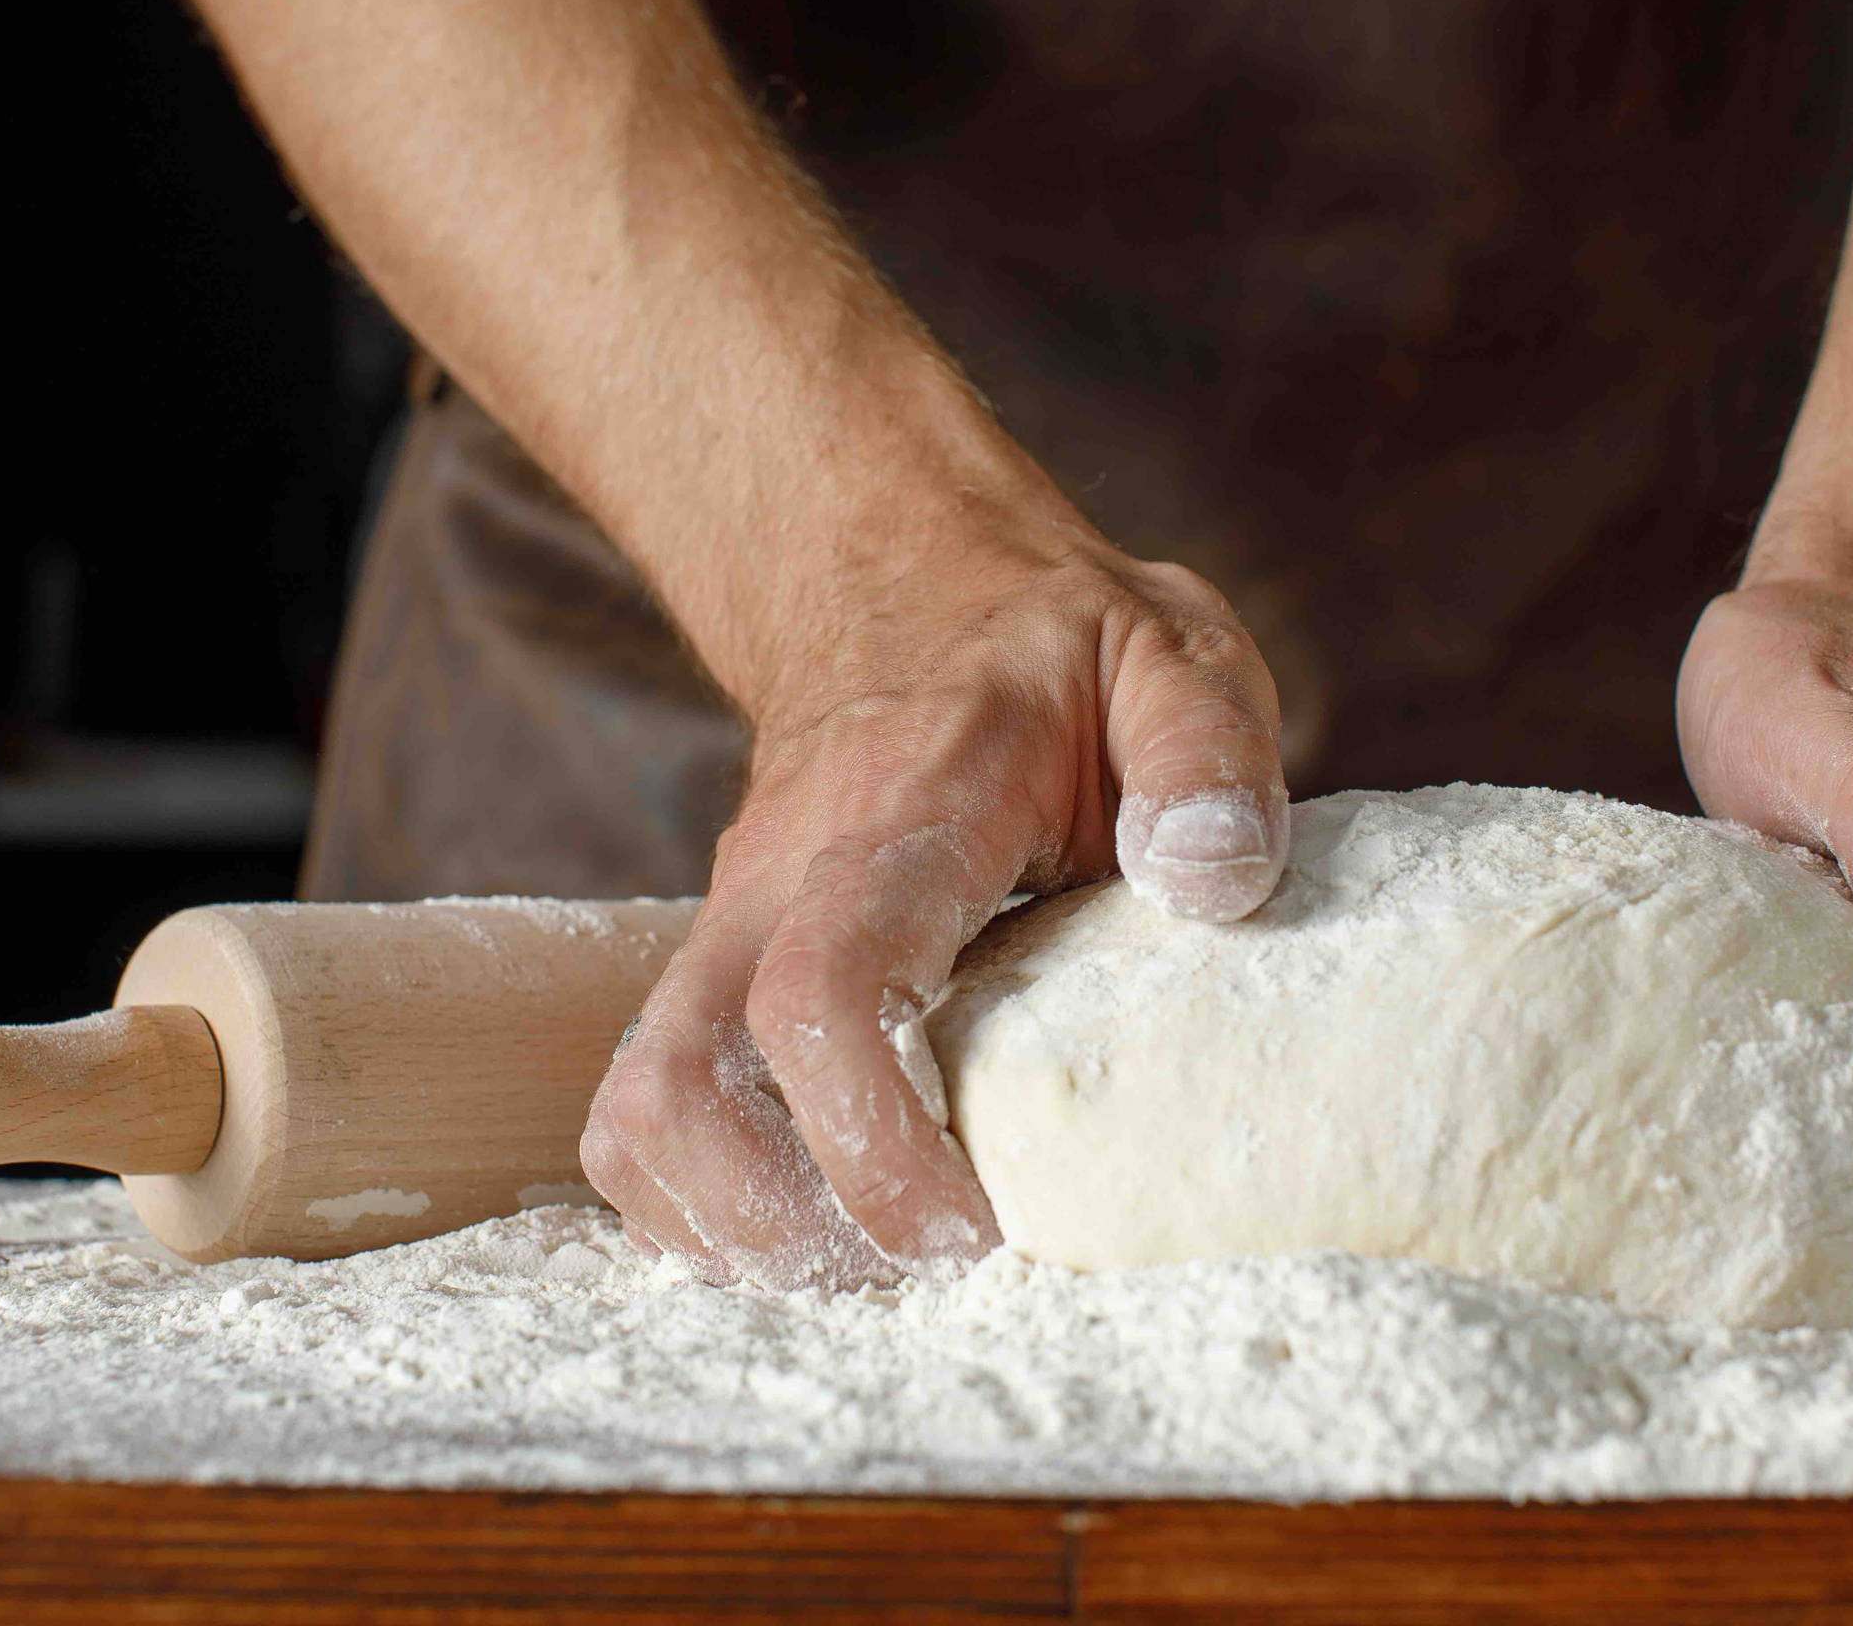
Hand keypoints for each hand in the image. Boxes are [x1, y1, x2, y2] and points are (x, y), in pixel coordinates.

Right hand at [579, 537, 1290, 1287]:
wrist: (906, 580)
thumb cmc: (1056, 651)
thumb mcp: (1174, 659)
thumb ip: (1208, 755)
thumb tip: (1211, 882)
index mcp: (903, 810)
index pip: (821, 991)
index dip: (871, 1141)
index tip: (975, 1228)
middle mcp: (778, 876)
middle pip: (682, 1084)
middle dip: (783, 1227)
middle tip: (928, 1272)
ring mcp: (727, 923)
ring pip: (641, 1112)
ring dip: (736, 1230)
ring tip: (876, 1265)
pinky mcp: (710, 968)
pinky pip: (643, 1110)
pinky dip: (703, 1205)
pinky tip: (820, 1224)